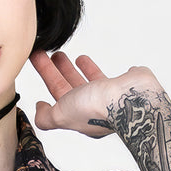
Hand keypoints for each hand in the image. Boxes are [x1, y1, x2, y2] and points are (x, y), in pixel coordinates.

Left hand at [29, 50, 160, 137]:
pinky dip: (104, 71)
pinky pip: (112, 78)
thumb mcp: (61, 115)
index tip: (40, 62)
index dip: (48, 78)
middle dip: (60, 70)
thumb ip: (47, 117)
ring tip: (73, 56)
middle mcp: (93, 108)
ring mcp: (110, 97)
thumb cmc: (96, 109)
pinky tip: (101, 67)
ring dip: (79, 69)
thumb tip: (40, 109)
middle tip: (52, 53)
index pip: (58, 94)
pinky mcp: (125, 85)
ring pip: (90, 80)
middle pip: (71, 86)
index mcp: (78, 115)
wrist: (131, 99)